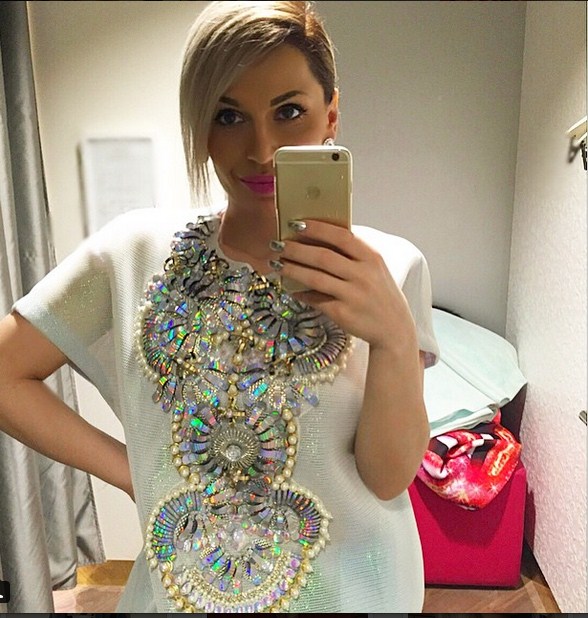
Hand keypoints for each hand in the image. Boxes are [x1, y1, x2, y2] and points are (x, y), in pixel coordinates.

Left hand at [270, 220, 417, 353]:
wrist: (394, 329)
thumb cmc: (380, 294)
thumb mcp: (375, 269)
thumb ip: (354, 254)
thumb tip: (319, 237)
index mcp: (372, 258)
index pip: (342, 237)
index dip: (317, 228)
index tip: (296, 224)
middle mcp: (363, 275)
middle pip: (323, 257)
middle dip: (296, 249)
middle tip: (277, 244)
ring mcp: (353, 295)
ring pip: (316, 279)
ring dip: (292, 269)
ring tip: (276, 263)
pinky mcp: (343, 313)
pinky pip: (316, 300)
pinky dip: (301, 293)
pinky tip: (291, 289)